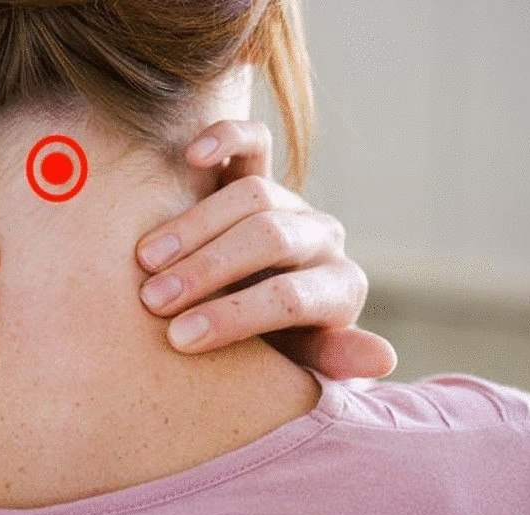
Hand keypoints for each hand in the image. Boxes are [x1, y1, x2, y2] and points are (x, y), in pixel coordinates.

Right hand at [137, 120, 395, 378]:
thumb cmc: (274, 343)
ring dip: (194, 226)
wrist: (259, 306)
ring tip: (145, 259)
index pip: (290, 297)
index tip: (179, 338)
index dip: (233, 317)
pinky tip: (190, 156)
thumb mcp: (301, 360)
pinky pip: (253, 141)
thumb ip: (334, 357)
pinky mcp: (262, 170)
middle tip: (153, 299)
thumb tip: (384, 357)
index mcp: (339, 288)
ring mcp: (291, 200)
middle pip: (269, 238)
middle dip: (208, 270)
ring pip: (253, 194)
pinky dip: (226, 139)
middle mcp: (320, 238)